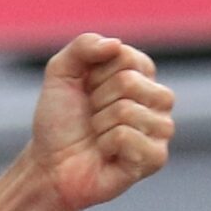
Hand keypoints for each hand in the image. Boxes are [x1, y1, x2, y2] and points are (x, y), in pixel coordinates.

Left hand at [30, 34, 174, 210]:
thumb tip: (115, 45)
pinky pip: (126, 137)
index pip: (124, 56)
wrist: (49, 165)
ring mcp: (161, 129)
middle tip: (91, 119)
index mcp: (142, 74)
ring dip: (99, 125)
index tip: (87, 92)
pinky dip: (105, 145)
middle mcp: (158, 99)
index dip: (95, 76)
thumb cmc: (60, 121)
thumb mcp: (61, 73)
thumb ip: (83, 46)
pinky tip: (106, 154)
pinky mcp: (156, 158)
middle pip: (128, 82)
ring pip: (126, 110)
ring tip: (97, 136)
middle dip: (96, 101)